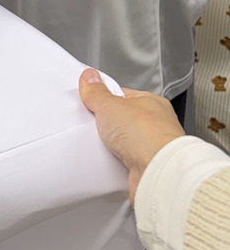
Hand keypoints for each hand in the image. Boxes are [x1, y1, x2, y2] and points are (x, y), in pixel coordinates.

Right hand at [78, 68, 185, 202]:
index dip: (105, 98)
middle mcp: (156, 126)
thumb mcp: (111, 106)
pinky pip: (123, 162)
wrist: (159, 171)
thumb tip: (90, 78)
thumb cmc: (147, 136)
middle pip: (122, 121)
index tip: (90, 101)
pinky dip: (114, 162)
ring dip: (110, 146)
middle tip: (95, 124)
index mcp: (152, 103)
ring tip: (102, 144)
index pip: (124, 95)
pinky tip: (108, 160)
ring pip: (123, 144)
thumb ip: (97, 92)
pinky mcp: (146, 168)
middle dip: (107, 125)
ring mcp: (152, 148)